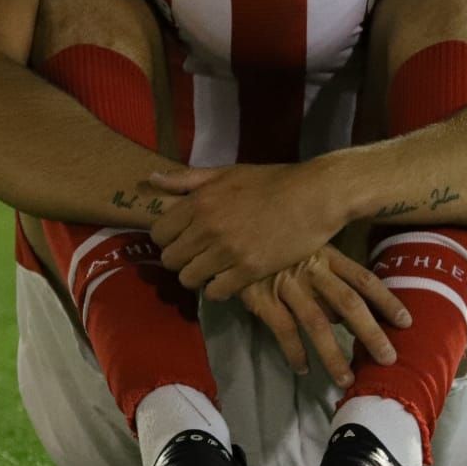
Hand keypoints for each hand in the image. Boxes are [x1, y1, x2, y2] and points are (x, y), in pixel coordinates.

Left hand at [149, 161, 353, 299]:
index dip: (167, 239)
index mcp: (200, 201)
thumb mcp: (227, 173)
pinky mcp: (249, 270)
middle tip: (196, 257)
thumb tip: (152, 180)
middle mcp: (208, 227)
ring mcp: (228, 251)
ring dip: (197, 277)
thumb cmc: (272, 181)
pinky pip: (216, 292)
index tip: (181, 240)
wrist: (314, 196)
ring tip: (211, 270)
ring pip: (189, 279)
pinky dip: (219, 289)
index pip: (159, 233)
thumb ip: (188, 179)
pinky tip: (229, 279)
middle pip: (170, 259)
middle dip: (180, 260)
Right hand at [237, 247, 411, 387]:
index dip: (386, 300)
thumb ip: (325, 275)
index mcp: (326, 254)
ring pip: (317, 323)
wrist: (230, 229)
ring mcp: (288, 284)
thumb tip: (345, 315)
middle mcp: (311, 269)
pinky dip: (294, 352)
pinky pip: (283, 330)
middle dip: (371, 333)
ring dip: (333, 354)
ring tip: (346, 379)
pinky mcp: (262, 297)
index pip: (364, 279)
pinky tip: (302, 368)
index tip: (405, 321)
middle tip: (388, 358)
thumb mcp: (304, 245)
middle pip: (349, 304)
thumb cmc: (273, 237)